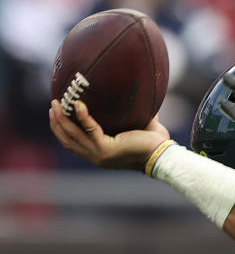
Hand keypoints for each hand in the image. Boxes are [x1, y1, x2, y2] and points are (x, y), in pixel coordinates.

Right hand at [49, 99, 169, 170]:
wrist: (163, 156)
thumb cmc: (155, 144)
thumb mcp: (137, 128)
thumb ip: (132, 115)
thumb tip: (138, 97)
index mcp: (100, 153)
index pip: (74, 143)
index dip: (62, 130)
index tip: (56, 114)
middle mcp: (96, 156)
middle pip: (67, 139)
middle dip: (57, 122)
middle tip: (53, 105)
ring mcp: (99, 154)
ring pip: (73, 135)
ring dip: (63, 118)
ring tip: (58, 102)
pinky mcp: (106, 149)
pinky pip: (90, 129)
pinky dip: (82, 116)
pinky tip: (78, 104)